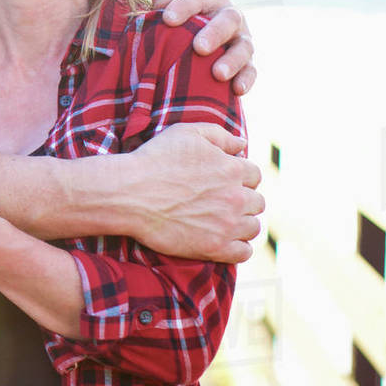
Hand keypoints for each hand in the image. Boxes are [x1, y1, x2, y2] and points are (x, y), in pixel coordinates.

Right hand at [123, 122, 263, 262]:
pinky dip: (237, 248)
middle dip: (241, 201)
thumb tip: (243, 143)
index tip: (223, 182)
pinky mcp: (215, 247)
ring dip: (240, 224)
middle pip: (256, 202)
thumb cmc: (154, 160)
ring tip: (219, 222)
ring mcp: (227, 224)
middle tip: (219, 203)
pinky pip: (244, 252)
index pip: (254, 175)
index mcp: (232, 169)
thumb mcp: (186, 133)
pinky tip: (222, 240)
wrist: (129, 194)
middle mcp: (236, 197)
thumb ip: (220, 135)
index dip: (239, 178)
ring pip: (252, 228)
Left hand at [152, 0, 255, 94]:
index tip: (167, 19)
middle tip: (199, 48)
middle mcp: (231, 16)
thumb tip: (161, 4)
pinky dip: (246, 79)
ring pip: (243, 47)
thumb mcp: (169, 3)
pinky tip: (237, 89)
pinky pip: (251, 70)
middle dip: (214, 33)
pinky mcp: (247, 62)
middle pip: (228, 20)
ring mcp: (241, 39)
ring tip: (217, 74)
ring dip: (232, 60)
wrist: (195, 38)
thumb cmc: (178, 19)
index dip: (184, 7)